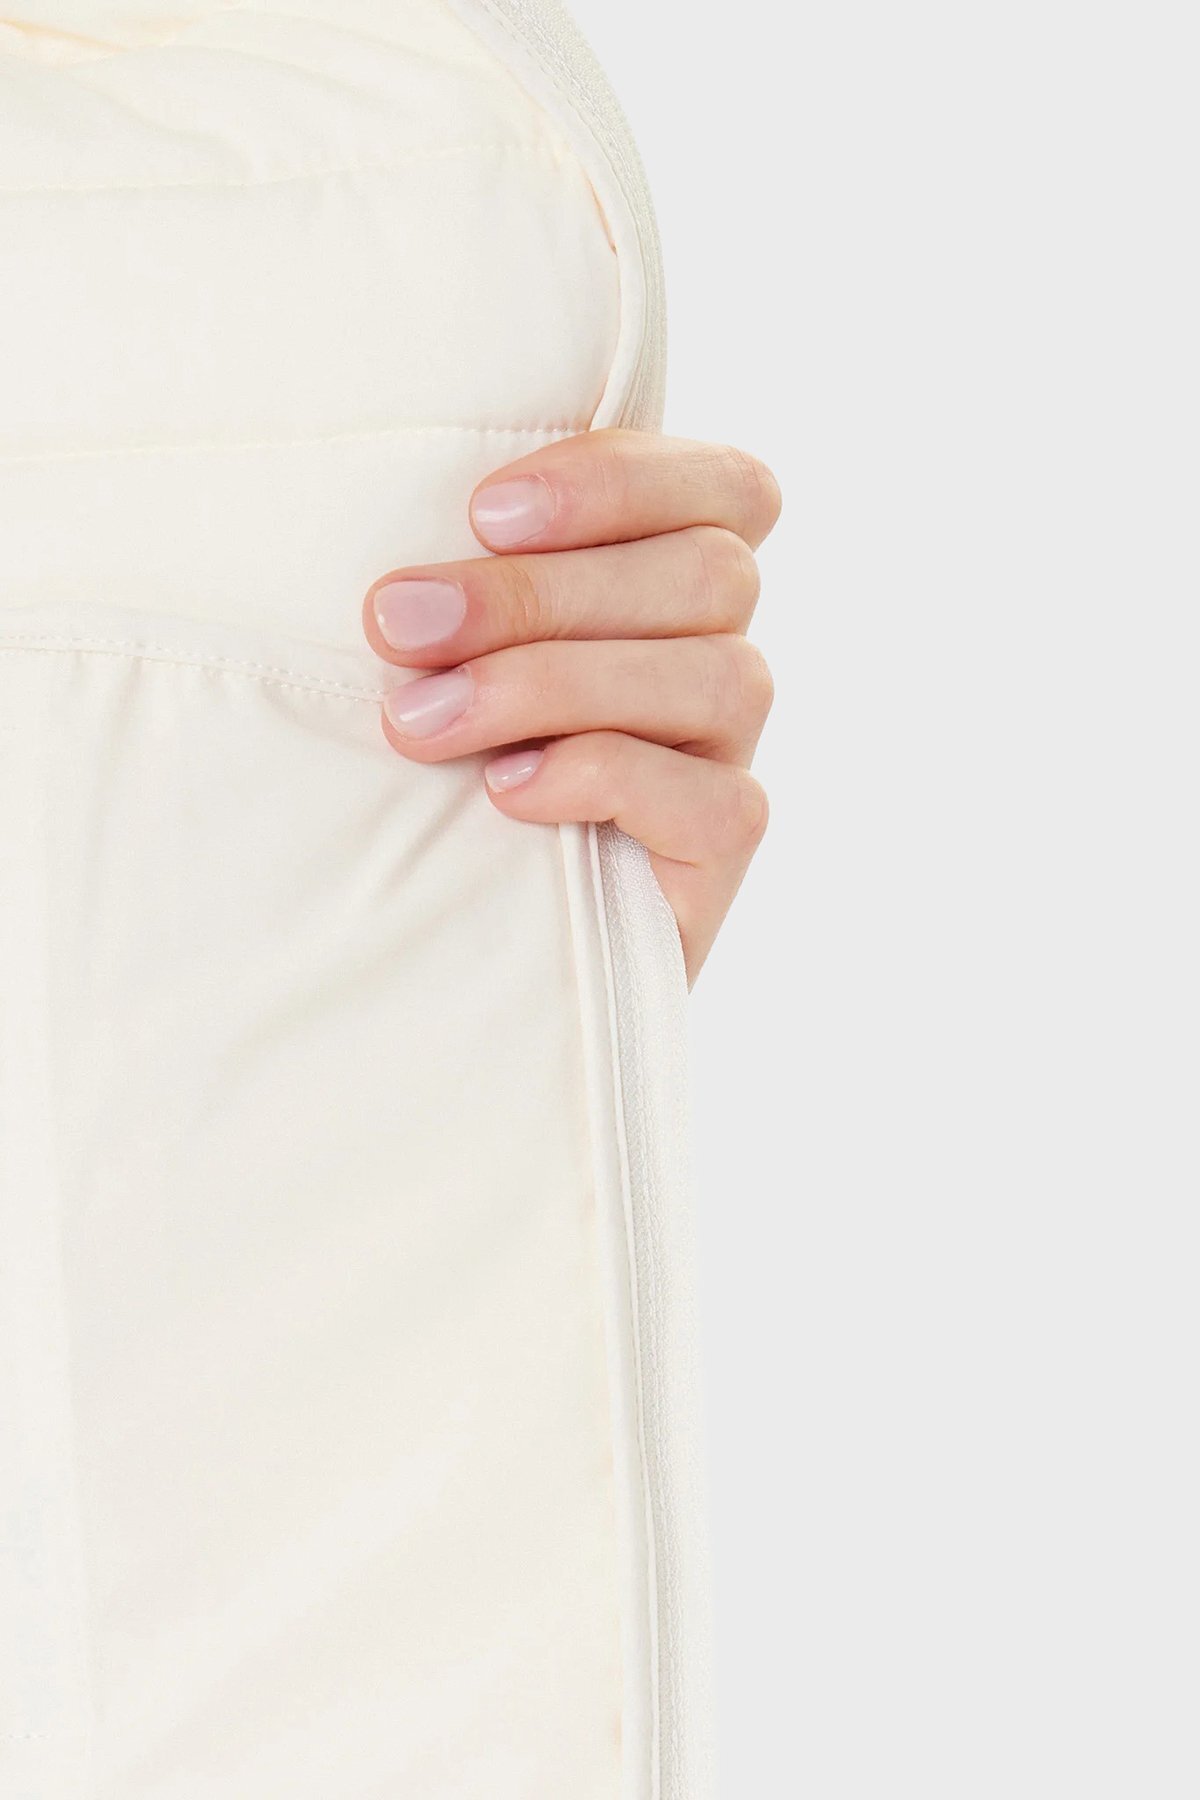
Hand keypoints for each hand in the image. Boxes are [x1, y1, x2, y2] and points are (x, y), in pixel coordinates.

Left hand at [363, 430, 780, 983]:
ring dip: (553, 683)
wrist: (443, 946)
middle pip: (710, 574)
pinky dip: (603, 777)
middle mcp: (718, 656)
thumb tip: (400, 564)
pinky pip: (716, 800)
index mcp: (670, 578)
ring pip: (716, 677)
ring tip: (422, 721)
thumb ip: (460, 581)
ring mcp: (729, 756)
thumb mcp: (437, 652)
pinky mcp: (722, 854)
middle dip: (537, 592)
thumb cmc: (424, 763)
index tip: (484, 511)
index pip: (729, 488)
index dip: (625, 478)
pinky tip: (506, 790)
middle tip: (397, 624)